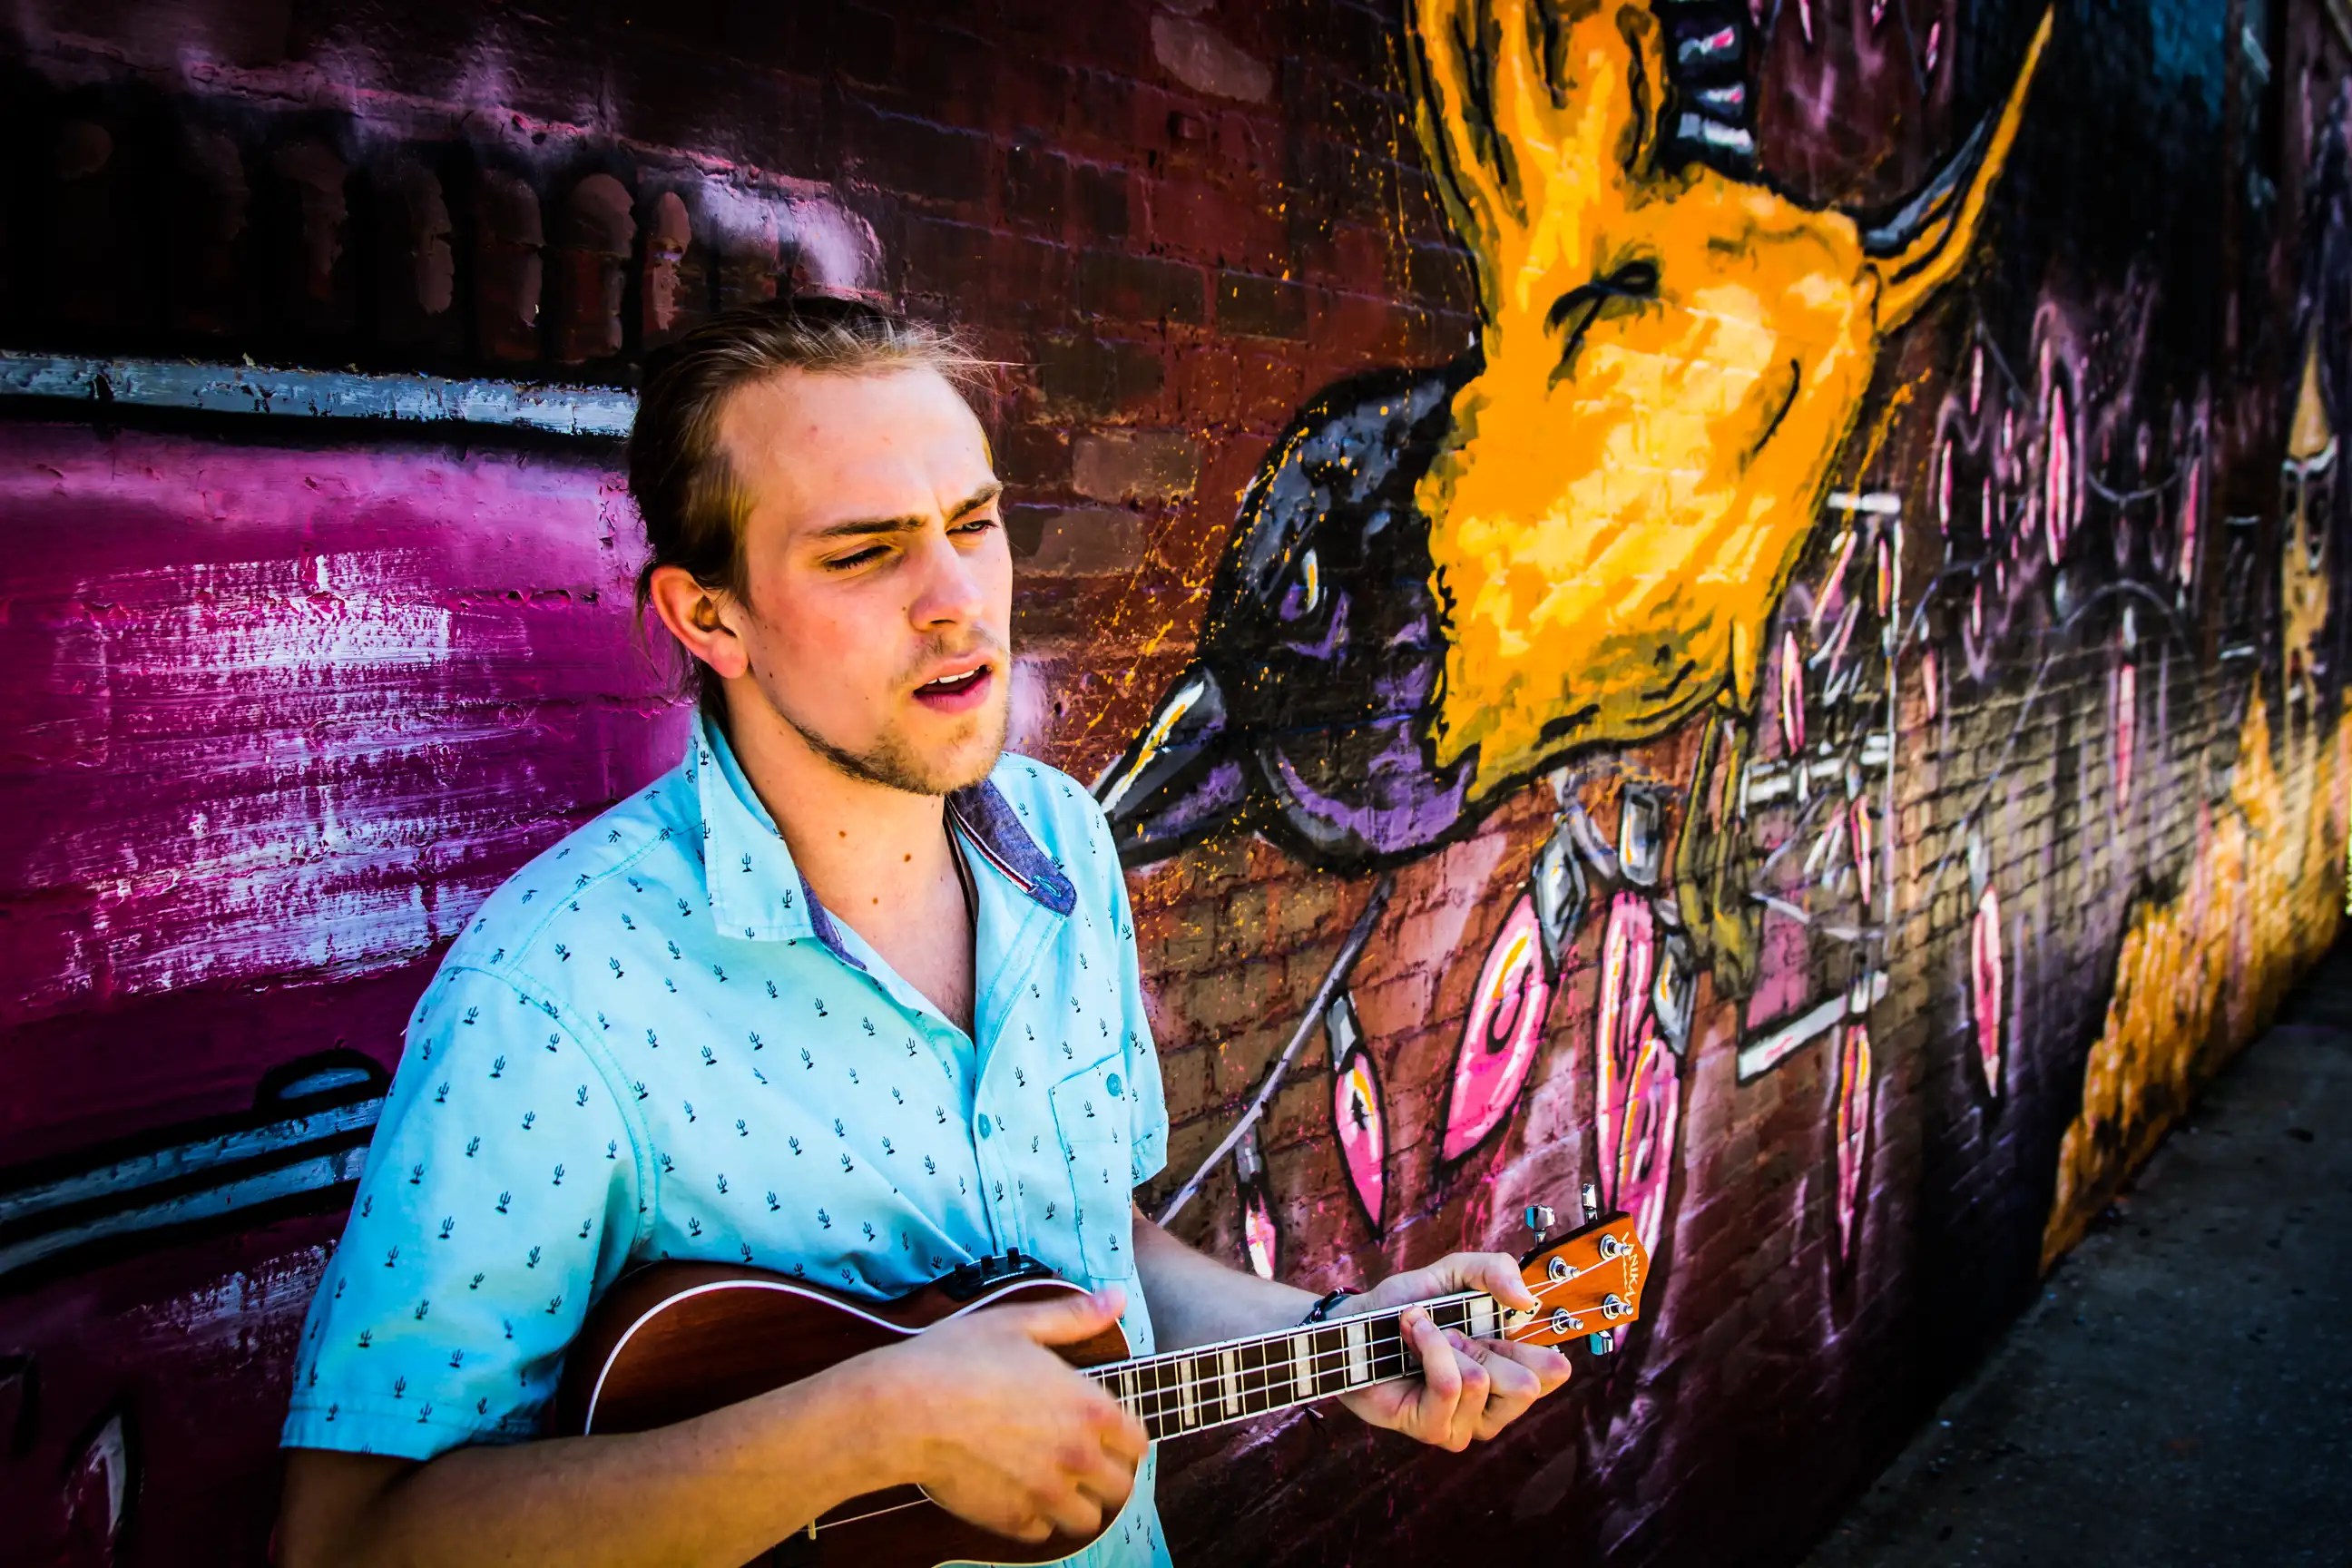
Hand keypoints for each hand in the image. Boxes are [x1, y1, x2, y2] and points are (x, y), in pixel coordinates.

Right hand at [870, 1286, 1147, 1543]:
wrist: (903, 1410)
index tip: (1107, 1432)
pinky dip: (1035, 1517)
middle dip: (1107, 1473)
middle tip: (1083, 1458)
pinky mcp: (1010, 1519)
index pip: (1138, 1443)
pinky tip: (1018, 1491)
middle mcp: (1076, 1456)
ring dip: (1076, 1502)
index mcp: (1089, 1409)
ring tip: (1054, 1480)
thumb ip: (1075, 1316)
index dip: (1125, 1437)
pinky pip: (1042, 1533)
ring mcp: (1045, 1493)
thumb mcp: (1019, 1323)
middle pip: (1121, 1487)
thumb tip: (1115, 1298)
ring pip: (1087, 1519)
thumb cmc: (957, 1360)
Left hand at [1336, 1252, 1570, 1449]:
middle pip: (1527, 1385)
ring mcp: (1467, 1424)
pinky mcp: (1435, 1430)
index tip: (1504, 1319)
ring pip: (1481, 1381)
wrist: (1356, 1322)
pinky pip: (1449, 1385)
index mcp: (1513, 1369)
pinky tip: (1413, 1340)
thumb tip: (1527, 1301)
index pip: (1556, 1371)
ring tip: (1424, 1336)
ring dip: (1446, 1344)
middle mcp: (1496, 1405)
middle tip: (1452, 1331)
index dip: (1537, 1345)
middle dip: (1484, 1346)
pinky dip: (1429, 1350)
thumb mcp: (1455, 1273)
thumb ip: (1495, 1270)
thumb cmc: (1409, 1302)